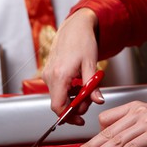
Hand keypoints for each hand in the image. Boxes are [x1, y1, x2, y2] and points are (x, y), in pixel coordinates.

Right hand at [42, 8, 103, 124]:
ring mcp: (47, 73)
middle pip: (59, 103)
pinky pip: (56, 88)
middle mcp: (50, 75)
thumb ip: (92, 86)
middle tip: (90, 98)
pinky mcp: (48, 71)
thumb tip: (98, 101)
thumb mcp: (91, 64)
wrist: (75, 26)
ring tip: (86, 87)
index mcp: (60, 75)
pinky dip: (68, 90)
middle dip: (75, 105)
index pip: (58, 106)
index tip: (80, 119)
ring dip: (72, 97)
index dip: (69, 117)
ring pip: (58, 96)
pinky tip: (78, 82)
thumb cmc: (82, 41)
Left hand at [71, 101, 146, 146]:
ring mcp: (145, 123)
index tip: (86, 144)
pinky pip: (131, 146)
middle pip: (108, 130)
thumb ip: (133, 125)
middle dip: (90, 144)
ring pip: (116, 139)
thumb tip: (116, 141)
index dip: (96, 133)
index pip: (107, 118)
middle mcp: (138, 112)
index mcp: (135, 106)